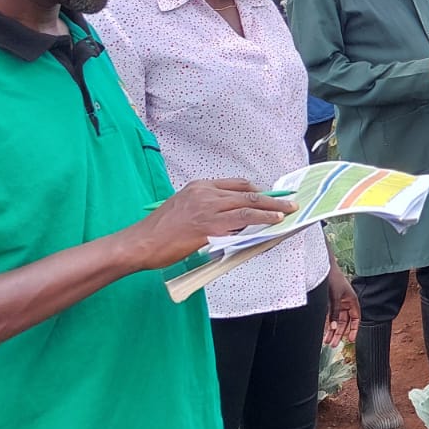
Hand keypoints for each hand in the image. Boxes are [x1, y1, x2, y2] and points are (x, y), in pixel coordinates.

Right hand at [120, 180, 296, 270]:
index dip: (258, 191)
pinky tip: (272, 223)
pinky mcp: (209, 226)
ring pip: (248, 205)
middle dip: (271, 198)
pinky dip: (261, 220)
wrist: (139, 243)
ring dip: (272, 209)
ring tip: (287, 212)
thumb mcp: (184, 210)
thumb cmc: (159, 232)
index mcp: (199, 187)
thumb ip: (209, 210)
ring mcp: (208, 208)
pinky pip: (242, 221)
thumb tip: (234, 221)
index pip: (237, 184)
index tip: (272, 196)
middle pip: (247, 192)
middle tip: (288, 202)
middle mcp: (205, 193)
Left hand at [324, 264, 359, 344]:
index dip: (354, 329)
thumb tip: (335, 327)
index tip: (351, 339)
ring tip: (327, 342)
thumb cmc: (333, 279)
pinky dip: (328, 325)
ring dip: (333, 331)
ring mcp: (338, 304)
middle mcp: (346, 304)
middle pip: (345, 323)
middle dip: (339, 334)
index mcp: (352, 301)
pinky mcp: (330, 304)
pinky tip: (325, 333)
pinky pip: (331, 318)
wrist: (323, 268)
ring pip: (337, 321)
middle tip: (334, 344)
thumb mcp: (334, 297)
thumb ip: (334, 313)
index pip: (356, 319)